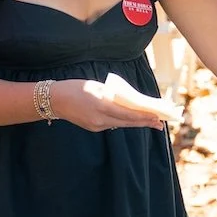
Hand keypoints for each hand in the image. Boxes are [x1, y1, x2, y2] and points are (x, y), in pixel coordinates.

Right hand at [51, 79, 168, 130]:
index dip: (144, 116)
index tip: (157, 116)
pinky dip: (122, 121)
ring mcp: (96, 126)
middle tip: (160, 123)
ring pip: (121, 124)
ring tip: (150, 122)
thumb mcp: (98, 87)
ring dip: (135, 123)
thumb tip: (129, 102)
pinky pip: (112, 125)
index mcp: (102, 106)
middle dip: (145, 122)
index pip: (128, 114)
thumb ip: (114, 96)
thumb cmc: (77, 88)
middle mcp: (100, 119)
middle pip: (128, 122)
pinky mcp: (93, 128)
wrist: (56, 99)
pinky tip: (131, 120)